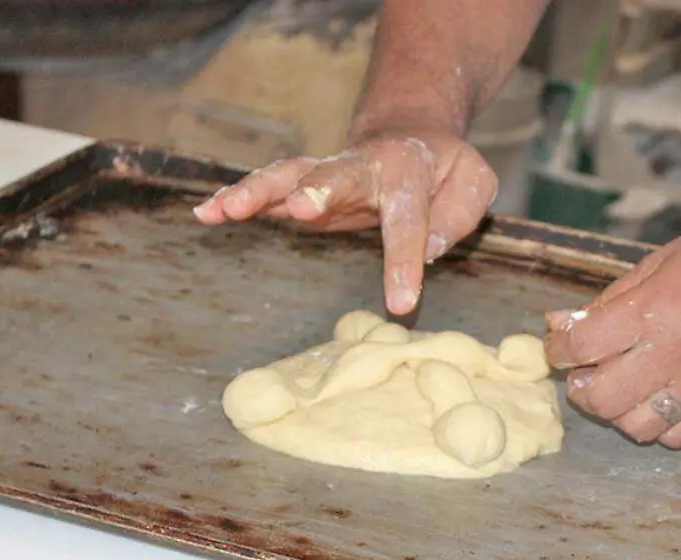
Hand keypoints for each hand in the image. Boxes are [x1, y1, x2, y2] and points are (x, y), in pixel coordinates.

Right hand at [192, 129, 497, 314]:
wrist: (407, 135)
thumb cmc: (444, 169)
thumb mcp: (474, 182)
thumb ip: (459, 213)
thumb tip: (428, 250)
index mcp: (410, 166)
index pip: (409, 216)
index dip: (404, 259)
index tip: (401, 303)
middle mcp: (363, 165)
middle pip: (339, 174)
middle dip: (320, 189)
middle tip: (302, 207)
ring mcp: (327, 173)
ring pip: (290, 175)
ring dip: (258, 191)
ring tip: (226, 208)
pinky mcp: (302, 187)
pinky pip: (267, 189)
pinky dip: (235, 198)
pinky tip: (206, 213)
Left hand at [543, 221, 680, 447]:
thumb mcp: (663, 261)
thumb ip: (610, 299)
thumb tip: (560, 323)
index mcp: (655, 312)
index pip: (582, 347)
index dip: (558, 349)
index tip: (559, 346)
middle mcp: (675, 355)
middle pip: (602, 398)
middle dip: (581, 388)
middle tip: (585, 373)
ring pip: (636, 427)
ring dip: (617, 411)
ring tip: (622, 388)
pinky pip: (677, 437)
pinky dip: (659, 425)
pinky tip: (659, 399)